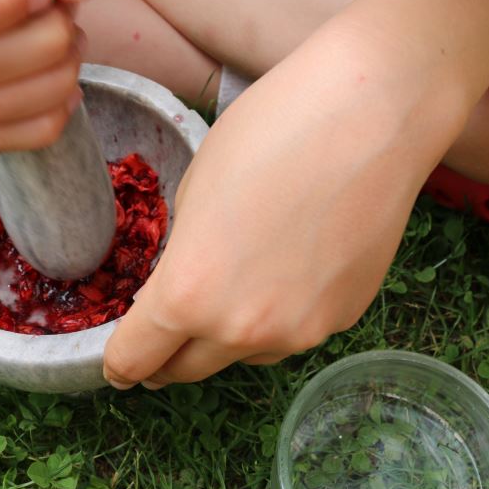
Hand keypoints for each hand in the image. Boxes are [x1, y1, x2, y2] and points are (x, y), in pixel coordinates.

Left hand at [101, 49, 436, 388]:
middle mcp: (240, 329)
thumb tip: (181, 287)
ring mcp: (299, 332)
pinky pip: (291, 334)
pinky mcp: (343, 320)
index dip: (119, 362)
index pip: (134, 360)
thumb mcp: (193, 190)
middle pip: (184, 371)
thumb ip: (180, 256)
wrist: (369, 118)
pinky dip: (277, 318)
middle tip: (163, 336)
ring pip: (242, 355)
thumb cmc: (270, 133)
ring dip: (224, 337)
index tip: (118, 362)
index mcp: (188, 293)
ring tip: (235, 284)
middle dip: (166, 357)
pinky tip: (287, 268)